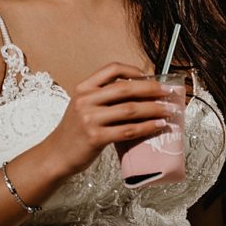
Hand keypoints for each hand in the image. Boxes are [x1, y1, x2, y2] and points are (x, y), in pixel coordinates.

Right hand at [46, 62, 174, 176]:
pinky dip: (147, 127)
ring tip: (169, 110)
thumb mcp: (82, 106)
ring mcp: (89, 119)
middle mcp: (85, 100)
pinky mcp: (95, 138)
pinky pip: (128, 130)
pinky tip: (158, 125)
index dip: (134, 70)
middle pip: (125, 89)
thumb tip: (139, 90)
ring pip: (130, 110)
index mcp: (84, 88)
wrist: (56, 155)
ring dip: (154, 109)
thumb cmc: (74, 131)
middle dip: (151, 89)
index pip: (112, 69)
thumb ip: (103, 96)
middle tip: (168, 92)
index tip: (149, 76)